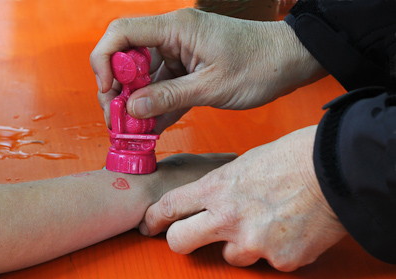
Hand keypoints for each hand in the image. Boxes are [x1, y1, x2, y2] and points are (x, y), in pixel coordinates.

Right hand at [90, 8, 325, 131]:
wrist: (291, 61)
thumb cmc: (260, 65)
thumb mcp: (212, 86)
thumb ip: (169, 97)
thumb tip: (131, 109)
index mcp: (176, 28)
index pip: (121, 33)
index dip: (104, 61)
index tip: (107, 91)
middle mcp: (172, 37)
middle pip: (126, 58)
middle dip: (116, 90)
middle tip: (117, 121)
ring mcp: (179, 54)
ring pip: (141, 77)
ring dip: (134, 104)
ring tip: (131, 131)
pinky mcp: (187, 70)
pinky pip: (161, 88)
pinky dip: (154, 107)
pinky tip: (149, 128)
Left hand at [140, 126, 346, 270]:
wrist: (338, 168)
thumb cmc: (293, 156)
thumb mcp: (245, 162)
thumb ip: (221, 184)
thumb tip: (210, 197)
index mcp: (217, 187)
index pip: (169, 207)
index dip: (154, 218)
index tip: (149, 225)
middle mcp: (228, 219)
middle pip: (180, 243)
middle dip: (179, 241)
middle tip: (187, 237)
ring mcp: (254, 243)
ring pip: (229, 257)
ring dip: (240, 245)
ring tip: (265, 224)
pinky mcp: (281, 260)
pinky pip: (268, 262)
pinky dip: (275, 250)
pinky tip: (290, 230)